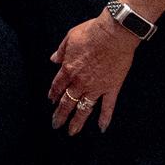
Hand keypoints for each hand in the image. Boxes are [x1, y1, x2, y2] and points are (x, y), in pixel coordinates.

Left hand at [48, 17, 134, 134]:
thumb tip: (53, 60)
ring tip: (72, 132)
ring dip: (77, 121)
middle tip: (55, 125)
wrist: (114, 33)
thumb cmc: (92, 32)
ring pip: (84, 108)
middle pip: (67, 102)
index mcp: (68, 69)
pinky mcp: (111, 88)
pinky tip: (101, 128)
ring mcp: (96, 87)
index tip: (51, 102)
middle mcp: (80, 82)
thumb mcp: (70, 38)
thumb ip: (61, 51)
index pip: (58, 86)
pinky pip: (108, 107)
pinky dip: (105, 118)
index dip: (53, 94)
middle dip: (60, 114)